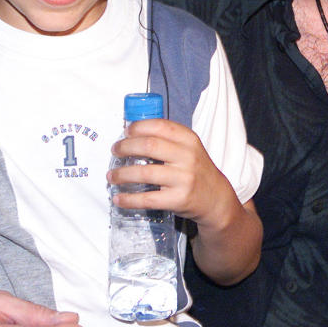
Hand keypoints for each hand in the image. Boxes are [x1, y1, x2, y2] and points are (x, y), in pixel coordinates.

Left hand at [107, 119, 237, 230]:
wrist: (216, 198)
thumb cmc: (197, 170)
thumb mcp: (190, 149)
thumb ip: (168, 140)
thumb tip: (132, 134)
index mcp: (189, 140)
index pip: (160, 126)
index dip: (138, 127)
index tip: (125, 132)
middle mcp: (188, 157)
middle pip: (149, 145)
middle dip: (125, 147)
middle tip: (115, 151)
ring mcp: (184, 179)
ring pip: (144, 172)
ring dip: (122, 174)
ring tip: (111, 176)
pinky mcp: (178, 199)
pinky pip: (148, 198)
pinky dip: (129, 199)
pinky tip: (118, 198)